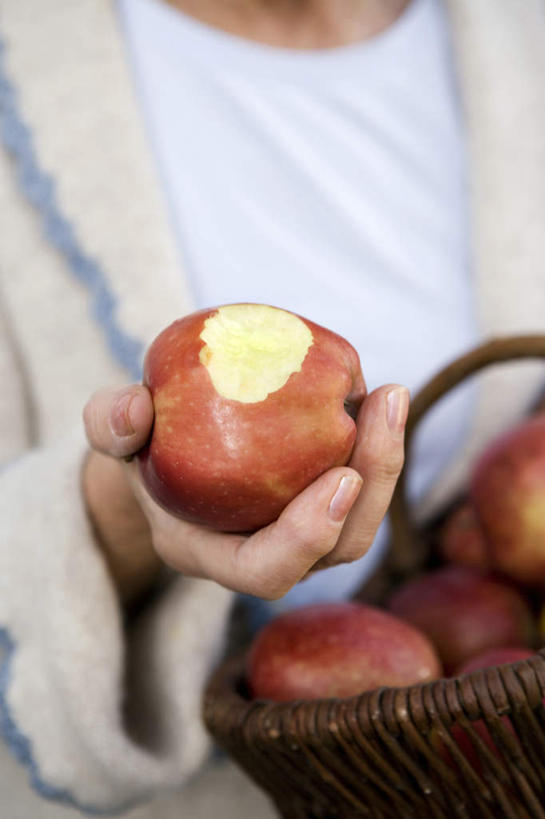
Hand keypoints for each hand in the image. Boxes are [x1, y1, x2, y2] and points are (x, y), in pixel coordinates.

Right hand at [82, 383, 407, 599]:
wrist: (169, 445)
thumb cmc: (139, 442)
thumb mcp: (111, 428)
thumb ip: (108, 422)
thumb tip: (132, 410)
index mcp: (212, 552)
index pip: (265, 571)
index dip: (307, 537)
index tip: (341, 477)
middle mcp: (266, 553)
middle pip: (337, 549)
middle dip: (372, 487)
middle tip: (384, 410)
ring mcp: (300, 531)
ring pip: (361, 520)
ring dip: (385, 462)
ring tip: (391, 395)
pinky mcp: (321, 498)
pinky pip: (360, 483)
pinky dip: (375, 442)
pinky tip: (379, 392)